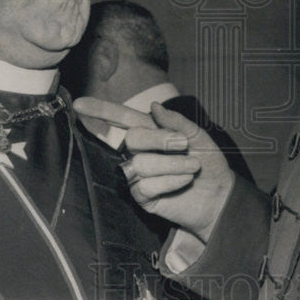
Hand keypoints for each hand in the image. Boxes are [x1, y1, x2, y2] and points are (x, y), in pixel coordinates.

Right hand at [73, 97, 233, 241]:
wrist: (220, 194)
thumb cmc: (209, 162)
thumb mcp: (198, 136)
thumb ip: (176, 121)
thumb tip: (154, 106)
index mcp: (152, 132)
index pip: (122, 118)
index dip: (101, 110)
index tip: (79, 104)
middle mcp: (140, 151)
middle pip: (132, 138)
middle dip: (160, 140)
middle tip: (184, 145)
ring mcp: (139, 174)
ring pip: (140, 164)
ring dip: (172, 164)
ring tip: (193, 167)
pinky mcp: (142, 196)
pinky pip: (146, 185)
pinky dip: (171, 181)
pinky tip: (185, 181)